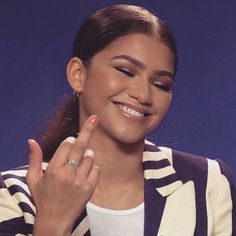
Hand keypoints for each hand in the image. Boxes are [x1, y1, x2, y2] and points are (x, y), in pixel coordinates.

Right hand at [26, 115, 99, 235]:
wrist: (55, 220)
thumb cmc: (43, 198)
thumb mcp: (33, 179)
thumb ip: (34, 159)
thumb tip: (31, 141)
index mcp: (53, 169)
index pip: (66, 145)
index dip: (69, 140)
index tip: (70, 140)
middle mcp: (67, 174)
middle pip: (80, 146)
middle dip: (88, 129)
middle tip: (95, 118)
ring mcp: (80, 181)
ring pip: (90, 157)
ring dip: (88, 154)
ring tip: (81, 161)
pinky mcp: (89, 188)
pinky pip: (96, 169)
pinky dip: (93, 168)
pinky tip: (85, 173)